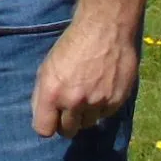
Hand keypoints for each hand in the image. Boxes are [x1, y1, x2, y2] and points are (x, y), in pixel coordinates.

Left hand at [30, 11, 141, 137]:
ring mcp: (97, 102)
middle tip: (71, 107)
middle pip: (68, 131)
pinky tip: (102, 88)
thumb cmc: (72, 45)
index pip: (44, 130)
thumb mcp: (47, 68)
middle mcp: (74, 101)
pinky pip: (106, 114)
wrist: (105, 28)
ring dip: (86, 114)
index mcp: (52, 93)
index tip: (52, 118)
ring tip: (88, 93)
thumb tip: (45, 117)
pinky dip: (103, 106)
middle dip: (67, 122)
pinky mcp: (117, 100)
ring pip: (88, 123)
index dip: (47, 124)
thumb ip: (43, 95)